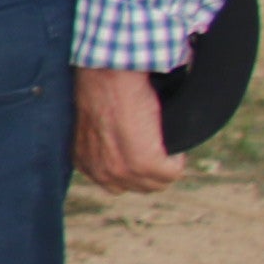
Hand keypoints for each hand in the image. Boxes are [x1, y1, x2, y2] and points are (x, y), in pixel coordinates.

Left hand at [71, 64, 185, 194]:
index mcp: (85, 164)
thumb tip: (126, 151)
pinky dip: (178, 159)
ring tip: (163, 142)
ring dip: (166, 166)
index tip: (142, 150)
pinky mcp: (145, 163)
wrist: (108, 76)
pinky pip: (172, 173)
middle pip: (139, 187)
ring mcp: (122, 171)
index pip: (117, 184)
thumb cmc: (101, 90)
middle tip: (157, 146)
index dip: (134, 169)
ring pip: (157, 184)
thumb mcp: (94, 126)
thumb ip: (104, 146)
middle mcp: (100, 173)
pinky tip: (170, 140)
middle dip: (152, 170)